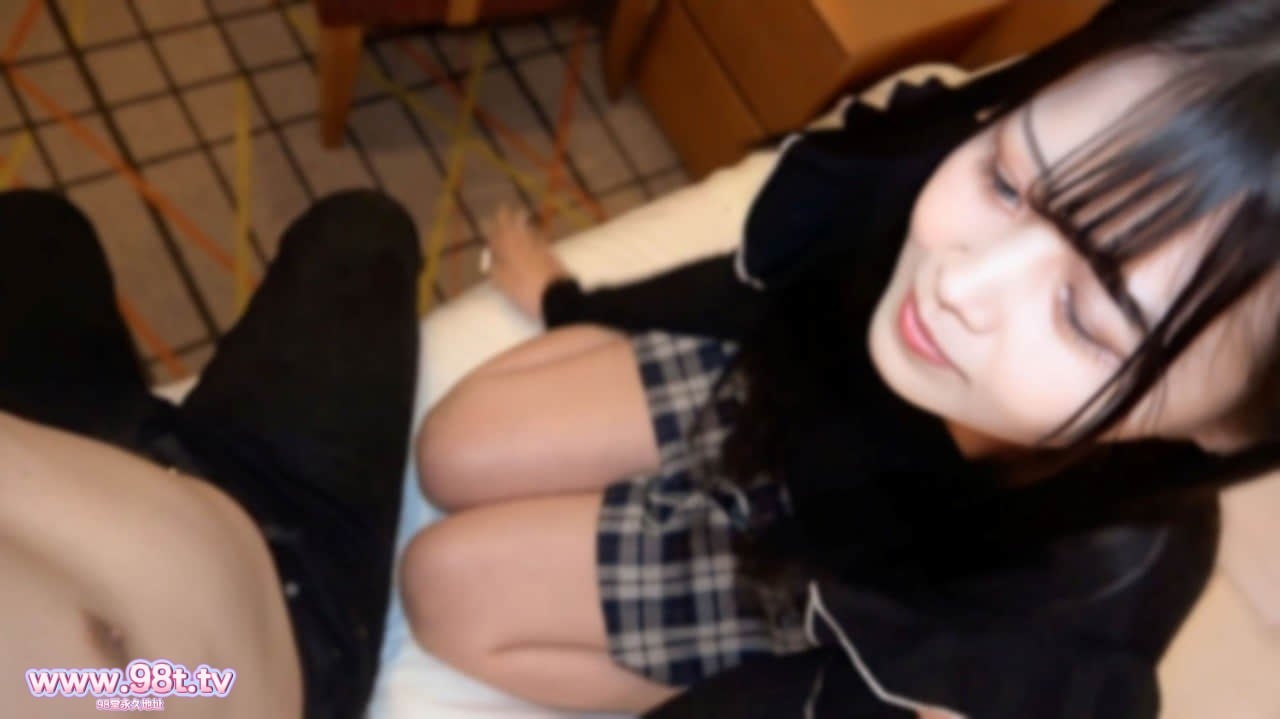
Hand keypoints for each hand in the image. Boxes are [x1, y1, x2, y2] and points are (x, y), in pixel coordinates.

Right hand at [480, 205, 570, 320]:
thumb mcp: (504, 283)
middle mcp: (523, 245)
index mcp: (509, 251)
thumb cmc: (526, 291)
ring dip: (521, 223)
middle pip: (514, 229)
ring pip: (528, 232)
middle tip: (503, 208)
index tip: (485, 220)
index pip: (497, 236)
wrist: (557, 296)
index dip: (491, 229)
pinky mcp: (551, 255)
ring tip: (519, 214)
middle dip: (507, 219)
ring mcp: (539, 248)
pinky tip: (534, 233)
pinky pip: (539, 239)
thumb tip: (491, 260)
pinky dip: (534, 233)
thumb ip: (495, 269)